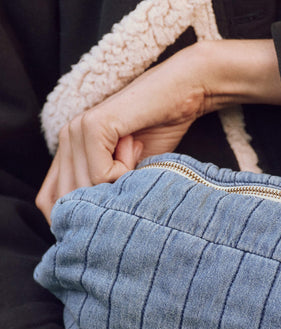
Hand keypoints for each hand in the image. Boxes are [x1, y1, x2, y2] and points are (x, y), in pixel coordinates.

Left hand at [36, 40, 280, 221]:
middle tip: (132, 177)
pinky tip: (136, 152)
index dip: (79, 218)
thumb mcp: (128, 175)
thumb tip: (90, 232)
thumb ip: (104, 195)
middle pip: (66, 200)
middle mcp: (65, 139)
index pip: (50, 201)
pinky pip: (100, 173)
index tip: (112, 213)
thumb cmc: (160, 136)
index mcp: (68, 152)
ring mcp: (76, 131)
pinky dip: (123, 173)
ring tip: (135, 160)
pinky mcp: (93, 126)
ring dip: (115, 187)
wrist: (183, 96)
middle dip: (101, 205)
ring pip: (84, 189)